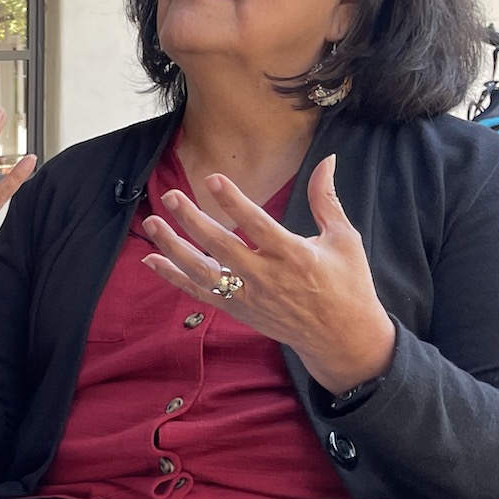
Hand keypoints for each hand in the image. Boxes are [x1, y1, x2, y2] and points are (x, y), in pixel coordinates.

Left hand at [138, 154, 395, 393]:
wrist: (340, 338)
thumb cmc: (346, 284)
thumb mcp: (344, 239)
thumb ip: (326, 200)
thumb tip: (327, 160)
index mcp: (294, 255)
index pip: (258, 226)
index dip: (234, 203)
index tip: (213, 179)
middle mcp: (266, 277)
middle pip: (221, 246)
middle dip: (192, 220)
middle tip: (170, 196)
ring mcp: (247, 296)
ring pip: (202, 272)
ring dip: (174, 247)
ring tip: (152, 222)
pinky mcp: (237, 310)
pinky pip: (199, 293)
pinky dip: (174, 277)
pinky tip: (151, 259)